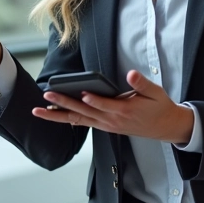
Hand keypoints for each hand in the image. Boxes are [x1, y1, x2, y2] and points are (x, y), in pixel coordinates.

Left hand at [34, 69, 193, 143]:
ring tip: (39, 111)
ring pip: (77, 120)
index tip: (82, 93)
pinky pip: (81, 123)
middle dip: (65, 104)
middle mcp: (111, 120)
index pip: (105, 105)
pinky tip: (51, 115)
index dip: (94, 100)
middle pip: (84, 112)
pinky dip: (65, 119)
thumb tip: (132, 75)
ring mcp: (105, 125)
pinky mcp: (103, 126)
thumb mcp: (155, 93)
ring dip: (57, 115)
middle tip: (48, 95)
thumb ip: (142, 84)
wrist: (164, 127)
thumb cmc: (158, 107)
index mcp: (124, 111)